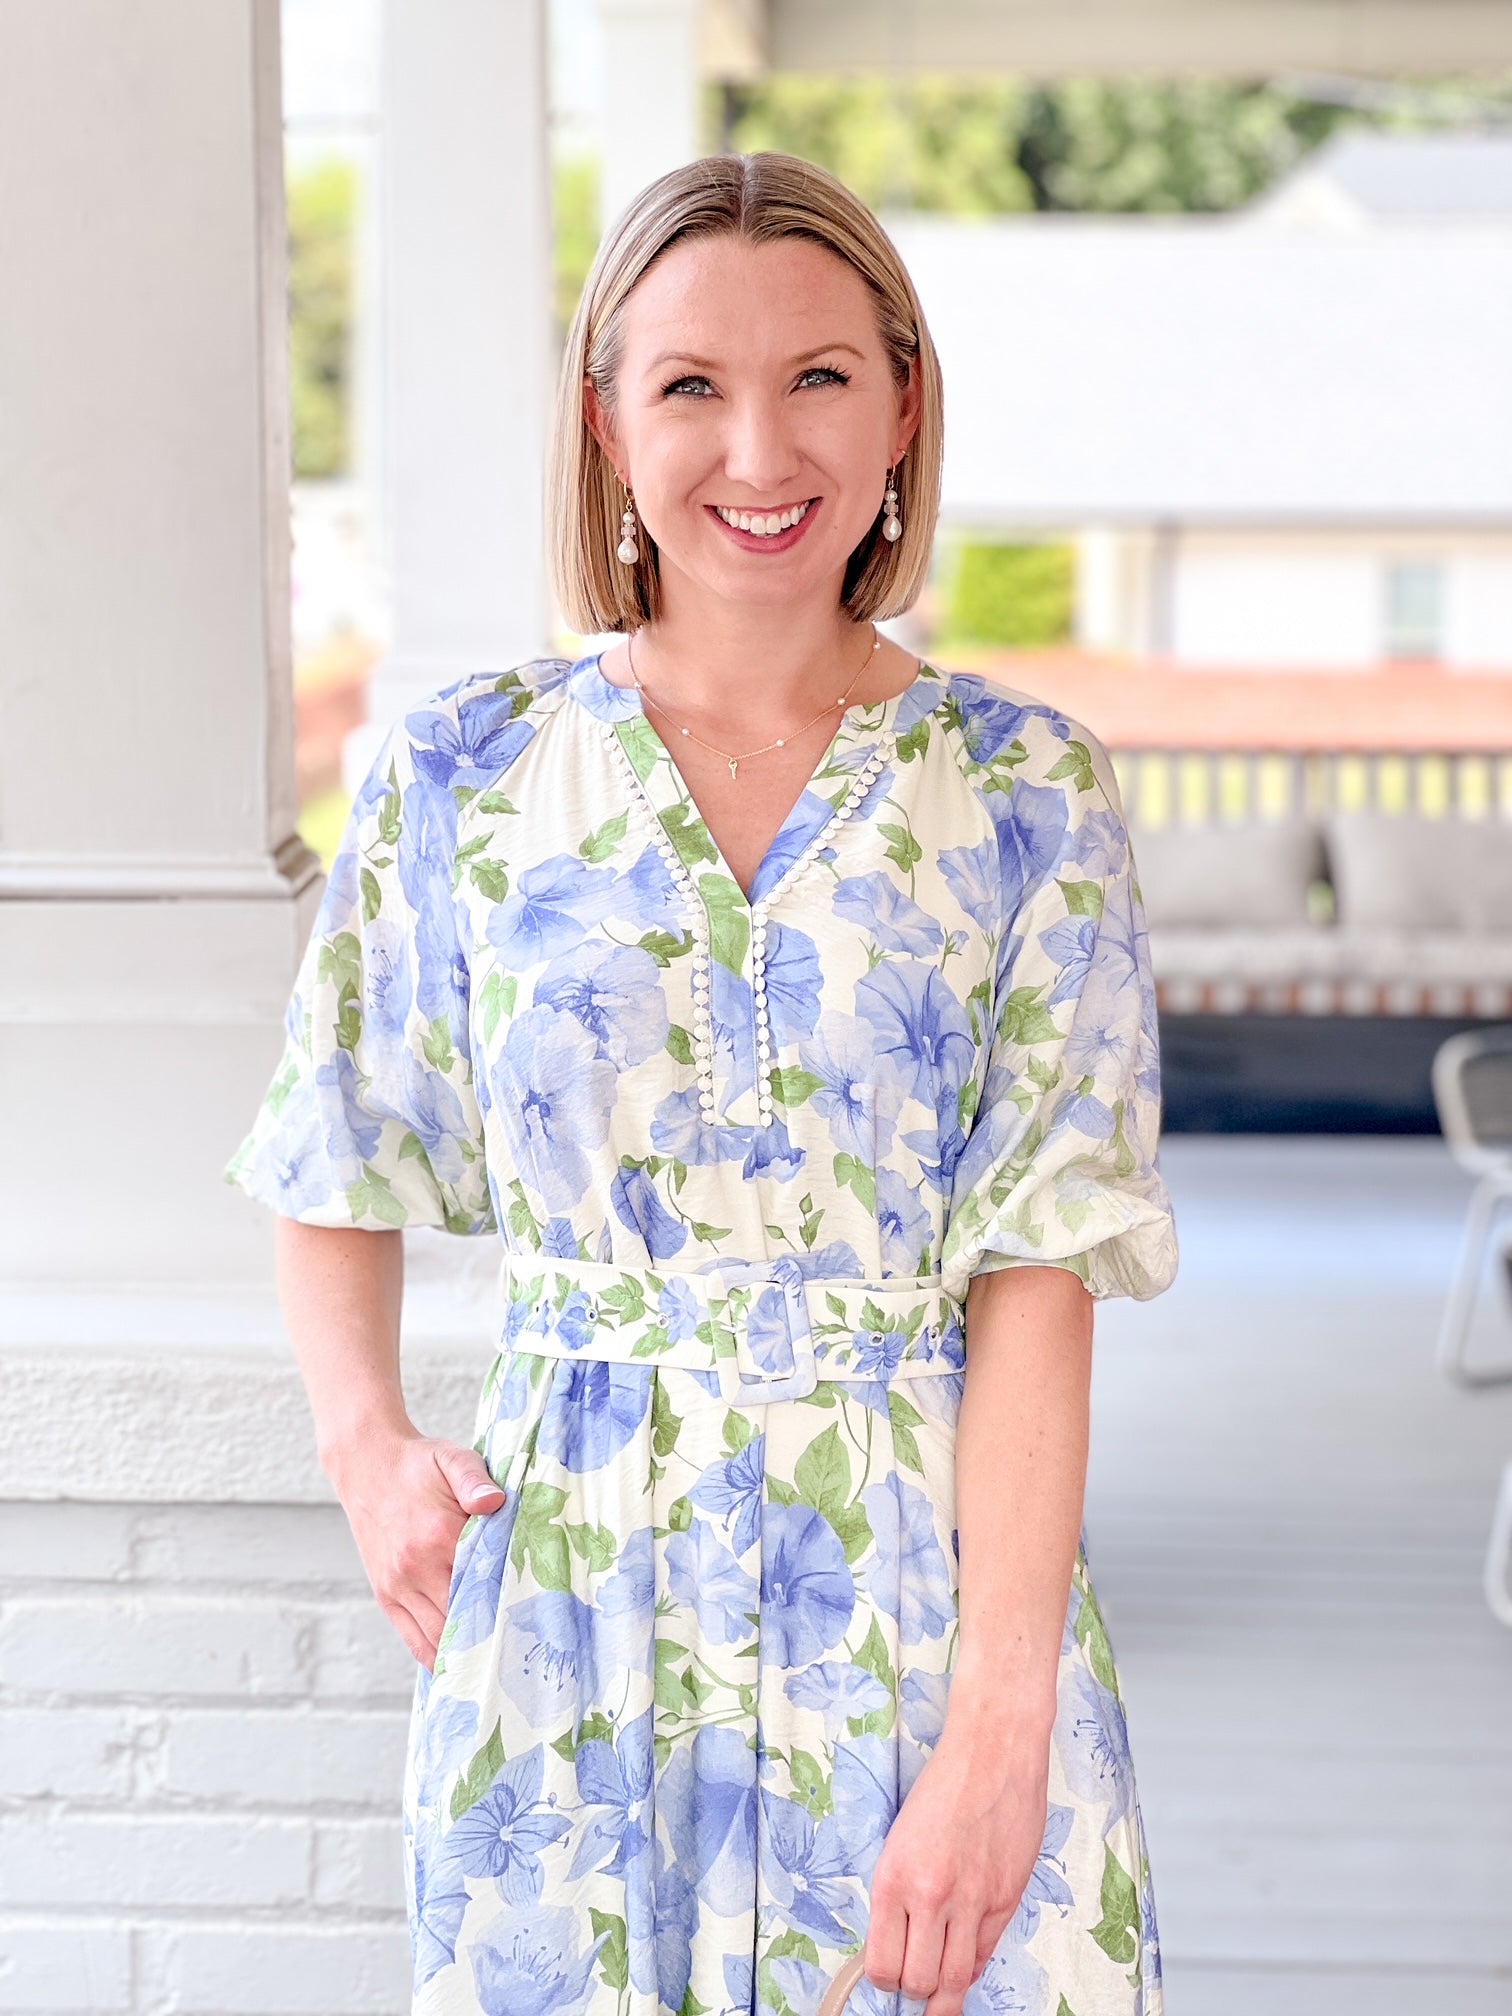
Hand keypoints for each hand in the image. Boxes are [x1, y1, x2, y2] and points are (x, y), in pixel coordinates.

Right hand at [328, 1425, 506, 1671]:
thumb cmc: (417, 1464)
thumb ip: (475, 1480)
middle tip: (523, 1646)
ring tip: (497, 1661)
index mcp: (438, 1534)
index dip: (509, 1600)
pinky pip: (412, 1638)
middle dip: (492, 1632)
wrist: (365, 1465)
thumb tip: (496, 1502)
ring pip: (438, 1636)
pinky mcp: (385, 1594)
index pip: (483, 1581)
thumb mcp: (451, 1458)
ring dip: (466, 1650)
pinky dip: (435, 1656)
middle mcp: (416, 1567)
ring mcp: (398, 1585)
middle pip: (462, 1617)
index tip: (533, 1616)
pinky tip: (457, 1664)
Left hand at [860, 1705, 1050, 2014]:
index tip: (885, 1979)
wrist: (993, 1749)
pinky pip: (985, 1953)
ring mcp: (973, 1901)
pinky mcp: (1006, 1898)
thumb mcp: (901, 1837)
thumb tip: (900, 1939)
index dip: (883, 1980)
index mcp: (894, 1877)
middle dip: (914, 1992)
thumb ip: (901, 1892)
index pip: (882, 1964)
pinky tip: (964, 1960)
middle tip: (912, 1987)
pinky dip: (972, 1964)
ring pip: (956, 1980)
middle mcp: (931, 1896)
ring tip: (938, 1996)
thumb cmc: (946, 1782)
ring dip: (945, 1994)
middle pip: (920, 1982)